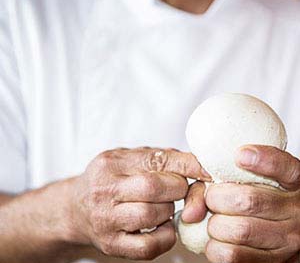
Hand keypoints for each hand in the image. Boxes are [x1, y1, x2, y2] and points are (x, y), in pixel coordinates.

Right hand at [70, 147, 209, 259]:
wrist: (76, 208)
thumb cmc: (111, 179)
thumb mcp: (129, 158)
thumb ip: (161, 159)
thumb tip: (200, 166)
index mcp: (112, 163)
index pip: (157, 160)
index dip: (188, 166)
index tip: (208, 171)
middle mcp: (105, 189)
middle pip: (155, 187)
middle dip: (178, 188)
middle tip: (178, 189)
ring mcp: (106, 219)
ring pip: (153, 214)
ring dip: (169, 211)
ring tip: (164, 205)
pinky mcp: (111, 245)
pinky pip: (149, 246)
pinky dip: (166, 236)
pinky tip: (162, 225)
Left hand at [205, 145, 299, 262]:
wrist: (286, 231)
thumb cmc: (263, 196)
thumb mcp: (259, 178)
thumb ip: (234, 174)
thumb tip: (202, 193)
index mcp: (293, 183)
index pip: (284, 167)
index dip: (263, 160)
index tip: (239, 155)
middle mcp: (295, 211)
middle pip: (247, 201)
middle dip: (216, 198)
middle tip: (212, 198)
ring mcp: (287, 240)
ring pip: (239, 231)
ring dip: (215, 224)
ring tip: (217, 219)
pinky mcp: (273, 262)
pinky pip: (233, 255)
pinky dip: (215, 246)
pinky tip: (219, 238)